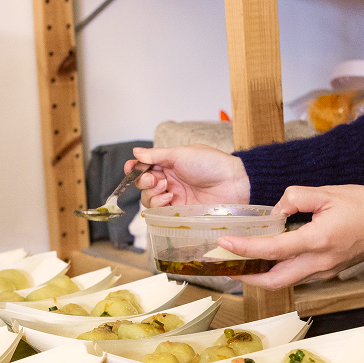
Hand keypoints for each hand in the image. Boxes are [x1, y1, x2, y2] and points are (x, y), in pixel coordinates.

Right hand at [125, 144, 249, 207]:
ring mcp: (175, 196)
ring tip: (166, 188)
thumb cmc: (211, 164)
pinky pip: (160, 211)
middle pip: (145, 184)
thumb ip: (157, 155)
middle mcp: (171, 180)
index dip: (136, 168)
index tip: (130, 168)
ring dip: (152, 194)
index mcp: (171, 163)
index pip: (147, 166)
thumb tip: (136, 151)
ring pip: (149, 199)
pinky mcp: (180, 211)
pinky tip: (170, 198)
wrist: (233, 183)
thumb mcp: (181, 153)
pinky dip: (159, 204)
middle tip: (155, 179)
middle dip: (145, 181)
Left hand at [216, 184, 363, 288]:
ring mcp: (325, 271)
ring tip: (243, 258)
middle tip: (226, 264)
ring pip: (285, 281)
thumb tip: (277, 210)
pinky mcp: (330, 271)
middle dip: (246, 277)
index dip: (244, 249)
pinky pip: (298, 275)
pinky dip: (279, 269)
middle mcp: (319, 263)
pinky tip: (271, 255)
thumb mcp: (328, 192)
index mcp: (317, 241)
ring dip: (261, 274)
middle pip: (273, 282)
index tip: (224, 245)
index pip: (272, 251)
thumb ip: (296, 197)